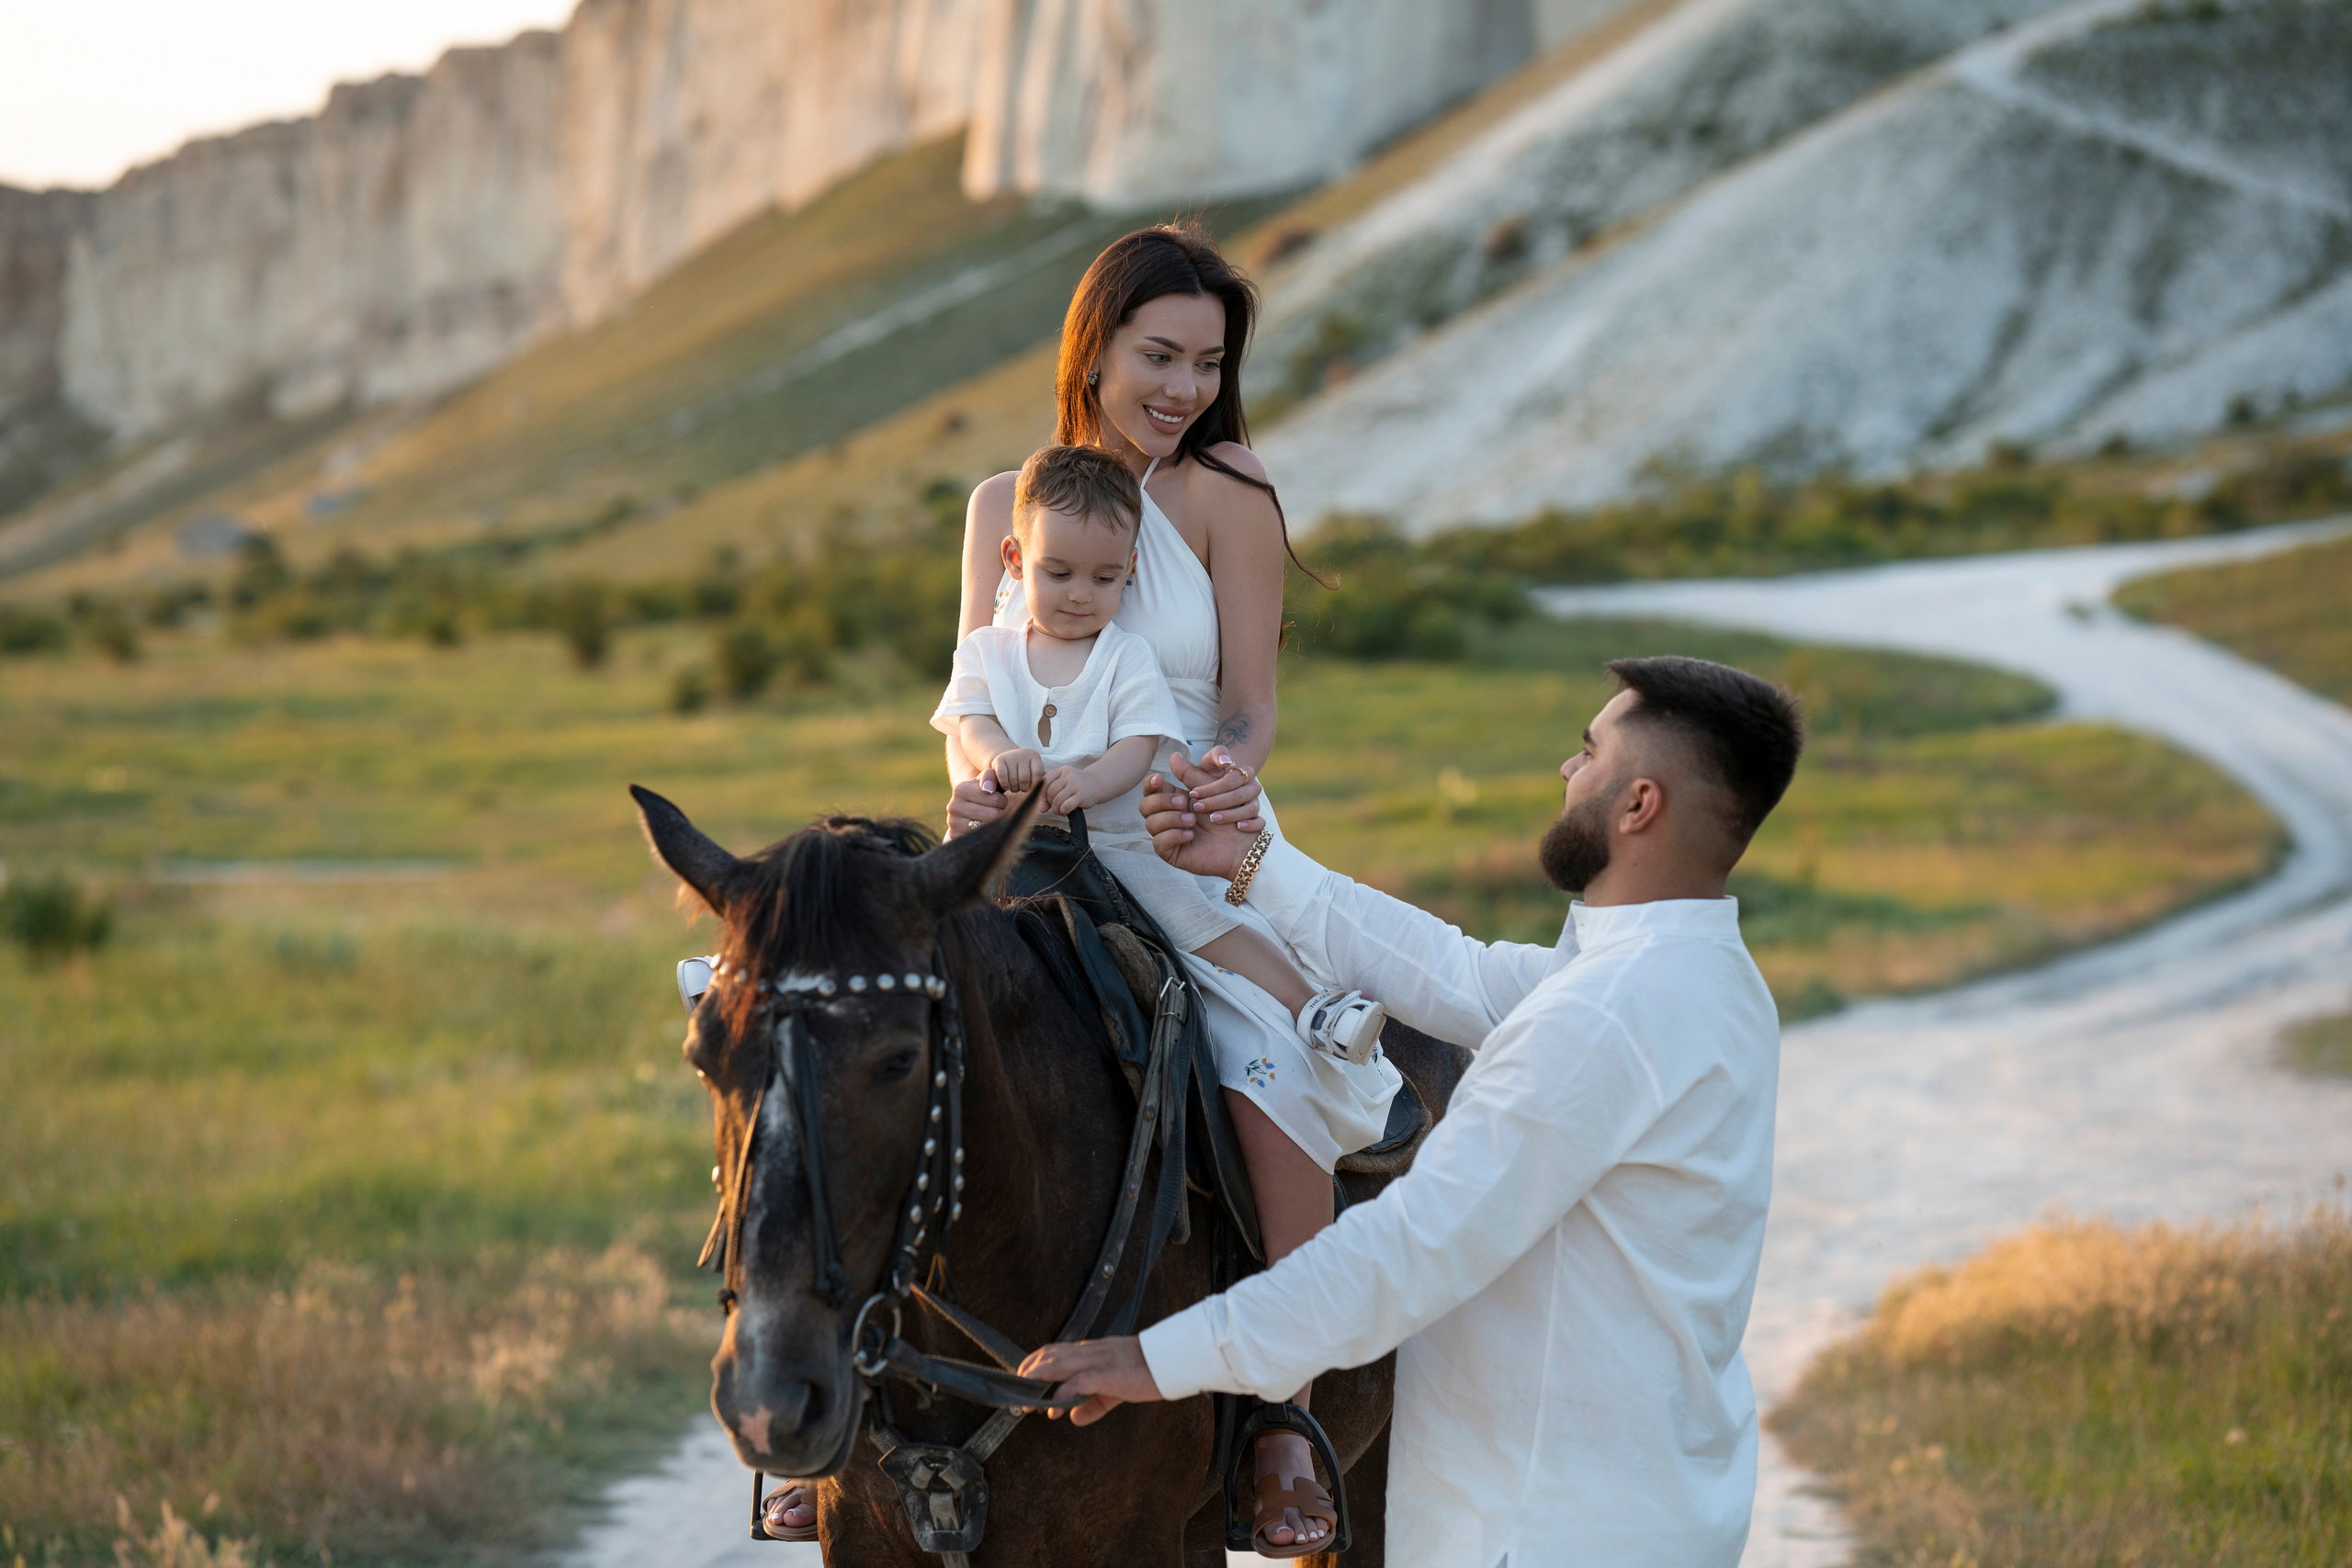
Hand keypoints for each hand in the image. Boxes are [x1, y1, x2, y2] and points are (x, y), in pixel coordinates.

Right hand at [945, 772, 1007, 839]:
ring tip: (990, 819)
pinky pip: (981, 839)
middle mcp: (953, 806)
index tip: (997, 801)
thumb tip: (987, 789)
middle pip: (993, 814)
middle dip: (999, 813)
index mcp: (960, 789)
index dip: (1002, 801)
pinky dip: (986, 835)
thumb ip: (990, 776)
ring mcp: (953, 823)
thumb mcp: (987, 782)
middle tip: (995, 811)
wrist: (965, 816)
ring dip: (994, 824)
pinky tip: (983, 830)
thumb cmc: (982, 796)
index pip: (995, 798)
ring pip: (988, 827)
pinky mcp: (955, 837)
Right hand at [991, 749, 1043, 794]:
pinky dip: (1005, 785)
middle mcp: (1023, 753)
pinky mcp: (999, 759)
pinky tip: (1006, 786)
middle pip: (1025, 778)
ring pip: (1013, 779)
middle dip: (1023, 788)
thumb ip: (1037, 779)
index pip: (1038, 773)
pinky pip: (1003, 776)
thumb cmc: (1022, 771)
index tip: (1031, 788)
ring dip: (1014, 788)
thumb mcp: (1032, 772)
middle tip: (1021, 788)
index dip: (1034, 784)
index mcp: (1034, 756)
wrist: (1006, 761)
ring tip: (1015, 787)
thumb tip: (1038, 790)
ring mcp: (1011, 755)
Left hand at [1015, 1336, 1161, 1425]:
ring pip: (1057, 1364)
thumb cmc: (1148, 1371)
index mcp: (1091, 1352)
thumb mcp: (1115, 1390)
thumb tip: (1072, 1418)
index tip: (1021, 1383)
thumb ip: (1093, 1404)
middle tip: (1016, 1397)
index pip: (1053, 1351)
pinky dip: (1062, 1394)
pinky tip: (1054, 1407)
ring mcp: (1097, 1361)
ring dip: (1037, 1383)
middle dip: (1027, 1376)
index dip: (1033, 1365)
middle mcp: (1089, 1352)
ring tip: (1025, 1403)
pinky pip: (1078, 1381)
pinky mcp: (1108, 1374)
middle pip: (1047, 1356)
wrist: (1171, 1359)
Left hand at [1041, 765, 1093, 814]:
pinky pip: (1066, 805)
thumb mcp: (1063, 784)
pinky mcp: (1082, 795)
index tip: (1046, 799)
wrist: (1096, 784)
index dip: (1042, 792)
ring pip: (1058, 799)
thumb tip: (1040, 808)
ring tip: (1059, 810)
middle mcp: (1069, 775)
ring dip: (1056, 809)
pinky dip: (1063, 811)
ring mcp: (1076, 785)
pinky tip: (1066, 811)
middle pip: (1051, 791)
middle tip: (1054, 806)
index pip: (1045, 780)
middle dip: (1050, 802)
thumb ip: (1050, 794)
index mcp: (1062, 770)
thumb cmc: (1076, 785)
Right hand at [1141, 760, 1257, 880]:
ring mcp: (1167, 835)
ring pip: (1150, 823)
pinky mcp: (1171, 852)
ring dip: (1171, 819)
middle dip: (1162, 801)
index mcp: (1173, 799)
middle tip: (1184, 803)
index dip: (1151, 784)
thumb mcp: (1209, 790)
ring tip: (1192, 821)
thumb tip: (1173, 756)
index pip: (1151, 790)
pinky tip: (1191, 835)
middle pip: (1145, 806)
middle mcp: (1167, 816)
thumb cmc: (1228, 814)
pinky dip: (1174, 835)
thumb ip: (1191, 774)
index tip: (1160, 779)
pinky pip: (1159, 842)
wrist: (1240, 841)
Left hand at [1183, 748, 1264, 831]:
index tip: (1193, 792)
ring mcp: (1255, 802)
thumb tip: (1175, 756)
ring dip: (1231, 813)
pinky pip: (1260, 821)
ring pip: (1251, 807)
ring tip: (1213, 818)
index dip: (1212, 786)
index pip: (1231, 775)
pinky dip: (1251, 824)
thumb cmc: (1206, 793)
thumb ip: (1186, 771)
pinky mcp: (1258, 819)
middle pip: (1239, 791)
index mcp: (1237, 772)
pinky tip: (1239, 827)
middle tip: (1197, 806)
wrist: (1216, 816)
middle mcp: (1250, 785)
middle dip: (1217, 799)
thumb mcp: (1196, 782)